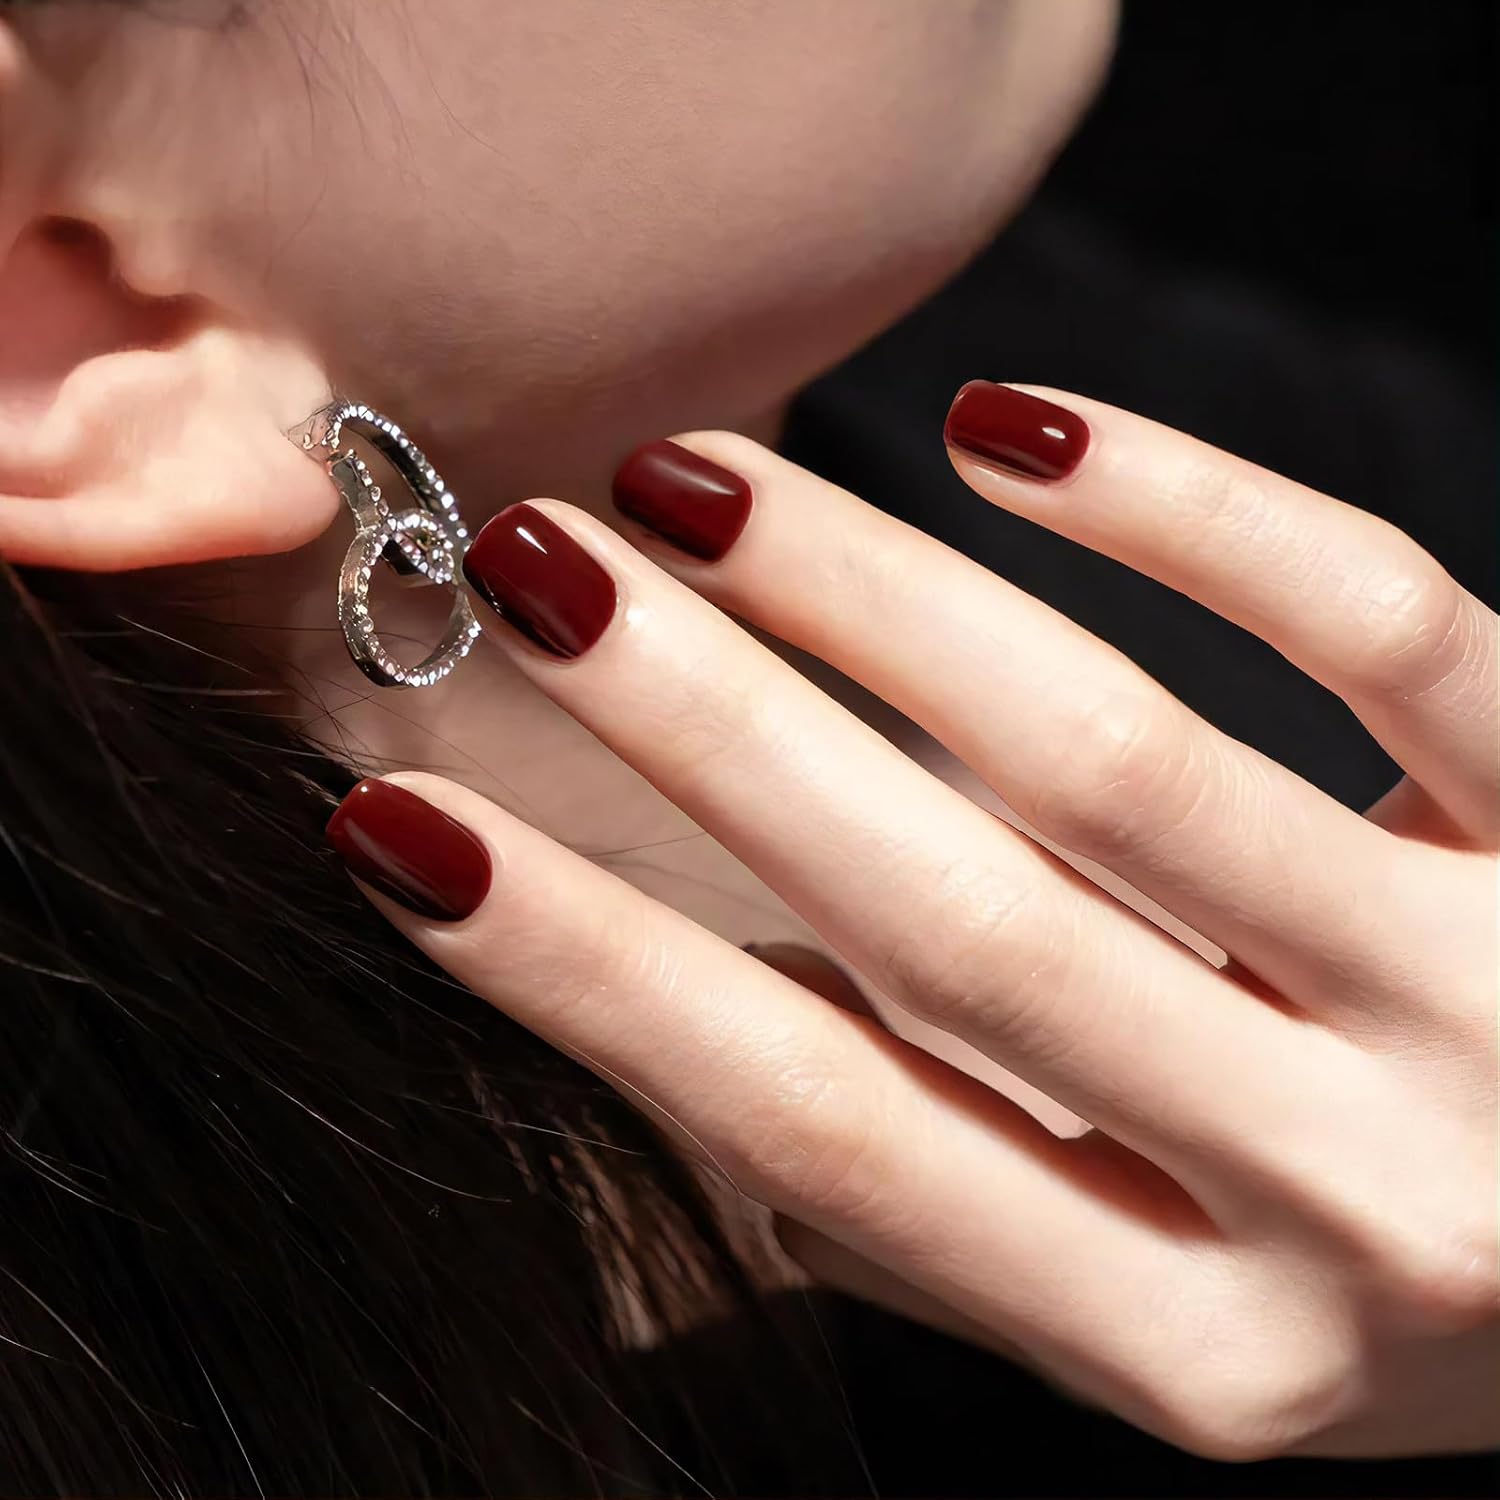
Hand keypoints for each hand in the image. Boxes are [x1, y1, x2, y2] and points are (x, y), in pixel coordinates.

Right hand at [326, 383, 1497, 1459]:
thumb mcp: (1145, 1291)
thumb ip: (945, 1176)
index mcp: (1194, 1345)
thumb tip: (674, 1000)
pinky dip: (1189, 508)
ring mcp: (1491, 1007)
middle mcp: (1350, 1199)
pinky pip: (1382, 626)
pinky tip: (1012, 426)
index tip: (412, 832)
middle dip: (714, 731)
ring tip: (698, 485)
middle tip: (536, 572)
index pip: (834, 1134)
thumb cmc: (1350, 1268)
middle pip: (965, 926)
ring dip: (878, 596)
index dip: (598, 976)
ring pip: (1129, 762)